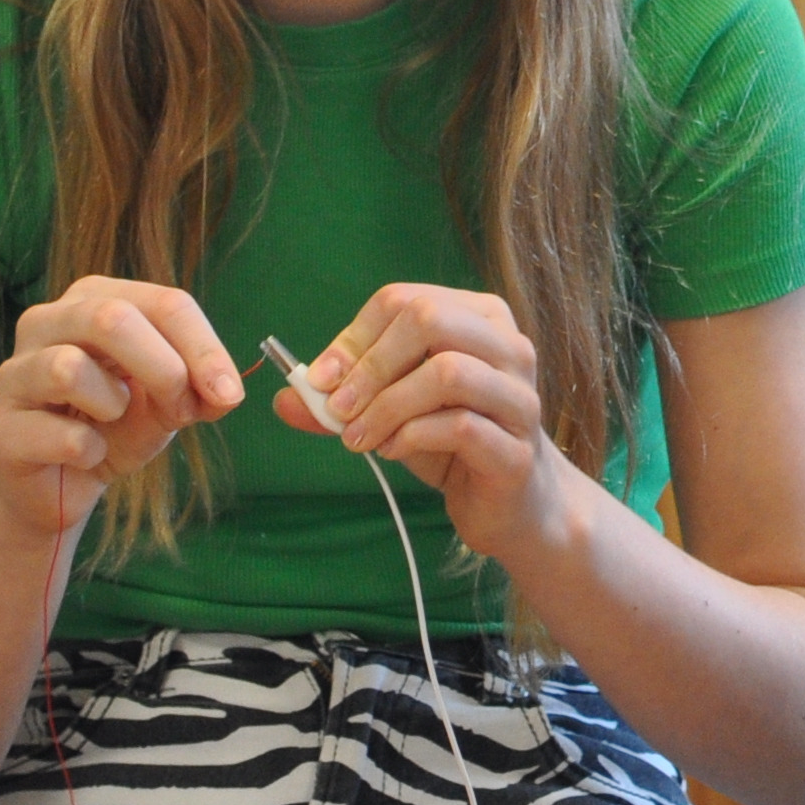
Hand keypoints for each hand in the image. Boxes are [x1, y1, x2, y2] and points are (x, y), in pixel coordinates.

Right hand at [0, 276, 243, 537]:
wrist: (58, 488)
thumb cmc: (113, 429)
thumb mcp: (167, 403)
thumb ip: (198, 389)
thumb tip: (226, 392)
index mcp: (93, 300)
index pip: (163, 302)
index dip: (205, 348)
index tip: (230, 394)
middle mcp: (46, 322)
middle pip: (112, 318)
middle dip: (164, 368)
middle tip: (183, 410)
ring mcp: (14, 373)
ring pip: (68, 367)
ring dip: (113, 404)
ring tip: (113, 420)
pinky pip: (56, 434)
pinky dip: (89, 452)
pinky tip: (87, 456)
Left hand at [301, 283, 604, 570]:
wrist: (512, 504)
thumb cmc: (453, 444)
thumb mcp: (394, 411)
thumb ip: (344, 401)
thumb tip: (284, 398)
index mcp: (481, 319)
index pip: (407, 300)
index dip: (355, 336)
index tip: (321, 379)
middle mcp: (510, 347)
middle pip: (430, 319)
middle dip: (370, 364)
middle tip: (338, 407)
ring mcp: (519, 396)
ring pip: (447, 372)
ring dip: (386, 406)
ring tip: (358, 438)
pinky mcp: (517, 448)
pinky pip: (460, 427)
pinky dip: (411, 437)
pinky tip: (393, 451)